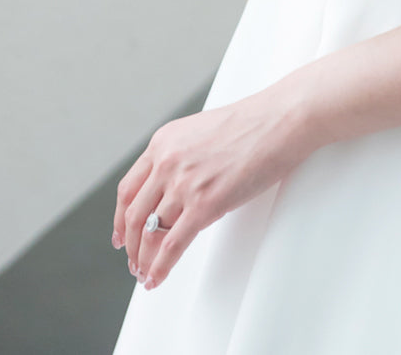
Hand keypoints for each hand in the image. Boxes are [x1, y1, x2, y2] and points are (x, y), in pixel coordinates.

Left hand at [112, 82, 311, 290]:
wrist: (280, 120)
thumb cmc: (252, 124)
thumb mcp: (201, 132)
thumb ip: (181, 157)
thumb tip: (174, 190)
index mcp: (163, 142)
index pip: (128, 188)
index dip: (120, 218)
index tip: (120, 235)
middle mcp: (167, 162)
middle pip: (134, 215)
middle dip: (130, 245)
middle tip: (133, 261)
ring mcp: (184, 183)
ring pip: (150, 233)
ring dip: (144, 260)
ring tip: (145, 274)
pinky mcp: (205, 204)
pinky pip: (172, 245)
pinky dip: (160, 267)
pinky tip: (155, 279)